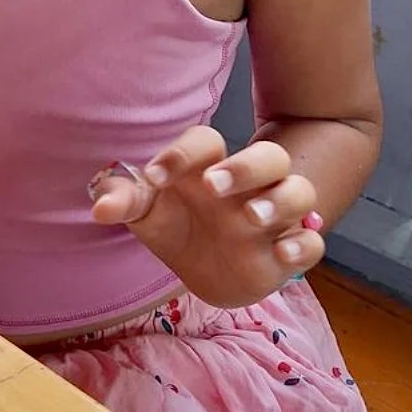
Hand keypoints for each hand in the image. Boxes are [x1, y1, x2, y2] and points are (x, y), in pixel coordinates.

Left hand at [90, 127, 324, 308]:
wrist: (207, 269)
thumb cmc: (175, 225)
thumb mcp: (146, 213)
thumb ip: (125, 201)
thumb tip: (99, 207)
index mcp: (207, 167)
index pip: (206, 141)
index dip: (181, 152)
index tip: (154, 177)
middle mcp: (247, 185)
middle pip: (268, 156)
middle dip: (245, 166)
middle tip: (212, 185)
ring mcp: (273, 216)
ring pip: (299, 190)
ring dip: (280, 201)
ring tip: (250, 216)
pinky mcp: (288, 250)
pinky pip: (313, 242)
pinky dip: (303, 245)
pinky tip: (281, 255)